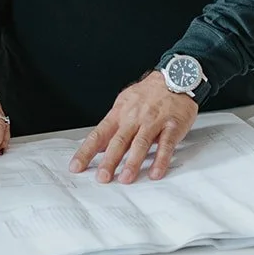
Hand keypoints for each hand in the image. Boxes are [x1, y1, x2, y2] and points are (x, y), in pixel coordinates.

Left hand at [69, 71, 196, 183]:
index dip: (86, 151)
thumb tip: (98, 146)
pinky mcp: (172, 125)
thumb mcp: (125, 103)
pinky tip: (155, 173)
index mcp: (120, 112)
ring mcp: (154, 121)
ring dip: (133, 162)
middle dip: (110, 161)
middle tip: (102, 178)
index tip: (76, 166)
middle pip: (119, 140)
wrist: (177, 76)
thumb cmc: (150, 93)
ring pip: (141, 143)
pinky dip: (160, 160)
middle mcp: (135, 117)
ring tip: (126, 178)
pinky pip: (166, 144)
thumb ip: (113, 126)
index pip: (99, 134)